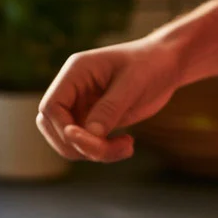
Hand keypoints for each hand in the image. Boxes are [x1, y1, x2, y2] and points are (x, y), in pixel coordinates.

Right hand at [37, 37, 182, 161]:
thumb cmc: (152, 64)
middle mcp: (73, 90)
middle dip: (77, 145)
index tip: (91, 139)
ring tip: (126, 147)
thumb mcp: (133, 83)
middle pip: (51, 127)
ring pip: (68, 141)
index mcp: (75, 72)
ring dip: (93, 153)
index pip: (50, 106)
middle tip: (110, 149)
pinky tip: (127, 145)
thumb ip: (109, 109)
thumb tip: (90, 135)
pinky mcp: (93, 121)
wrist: (167, 65)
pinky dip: (103, 153)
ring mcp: (81, 107)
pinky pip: (86, 145)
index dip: (63, 128)